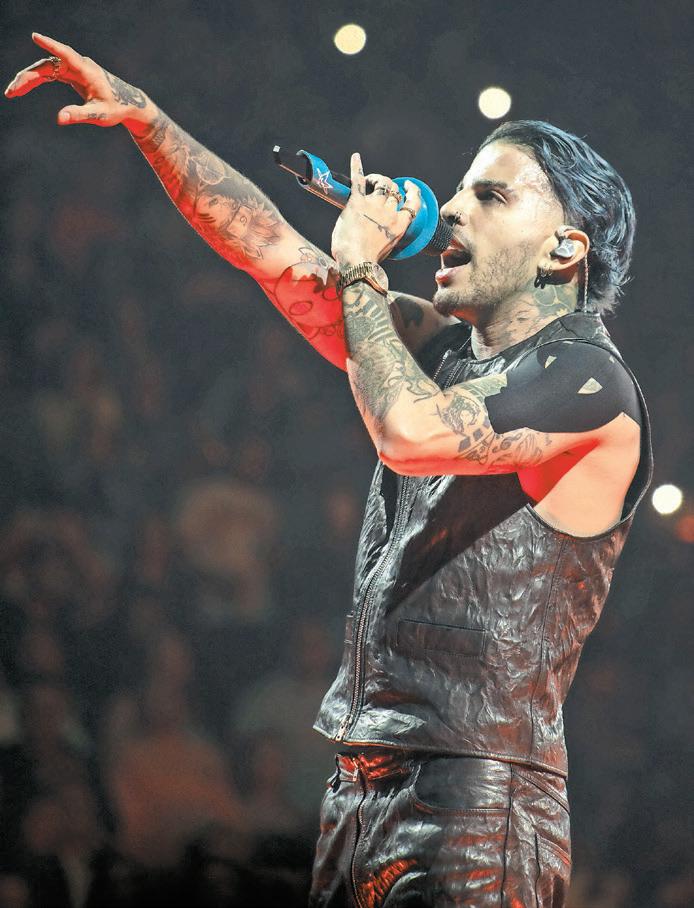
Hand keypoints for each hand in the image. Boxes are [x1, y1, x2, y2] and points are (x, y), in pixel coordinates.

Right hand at [4, 32, 152, 131]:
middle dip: (28, 77)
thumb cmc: (116, 108)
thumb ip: (79, 115)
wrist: (128, 104)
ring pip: (45, 69)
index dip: (50, 45)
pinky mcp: (71, 74)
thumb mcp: (99, 115)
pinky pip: (49, 74)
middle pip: (48, 65)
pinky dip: (36, 80)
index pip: (65, 54)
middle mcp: (78, 65)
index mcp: (86, 71)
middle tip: (11, 91)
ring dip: (28, 79)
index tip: (35, 36)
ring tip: (12, 92)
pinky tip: (23, 88)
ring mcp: (73, 68)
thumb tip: (59, 119)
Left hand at [331, 152, 421, 265]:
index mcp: (400, 224)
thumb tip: (377, 233)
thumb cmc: (368, 260)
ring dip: (376, 180)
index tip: (407, 187)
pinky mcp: (357, 203)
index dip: (412, 192)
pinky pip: (358, 180)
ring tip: (369, 180)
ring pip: (380, 185)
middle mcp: (390, 212)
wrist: (356, 262)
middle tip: (378, 188)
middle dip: (388, 188)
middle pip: (393, 193)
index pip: (413, 202)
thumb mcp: (388, 248)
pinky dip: (356, 167)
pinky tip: (355, 157)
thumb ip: (387, 235)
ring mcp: (374, 205)